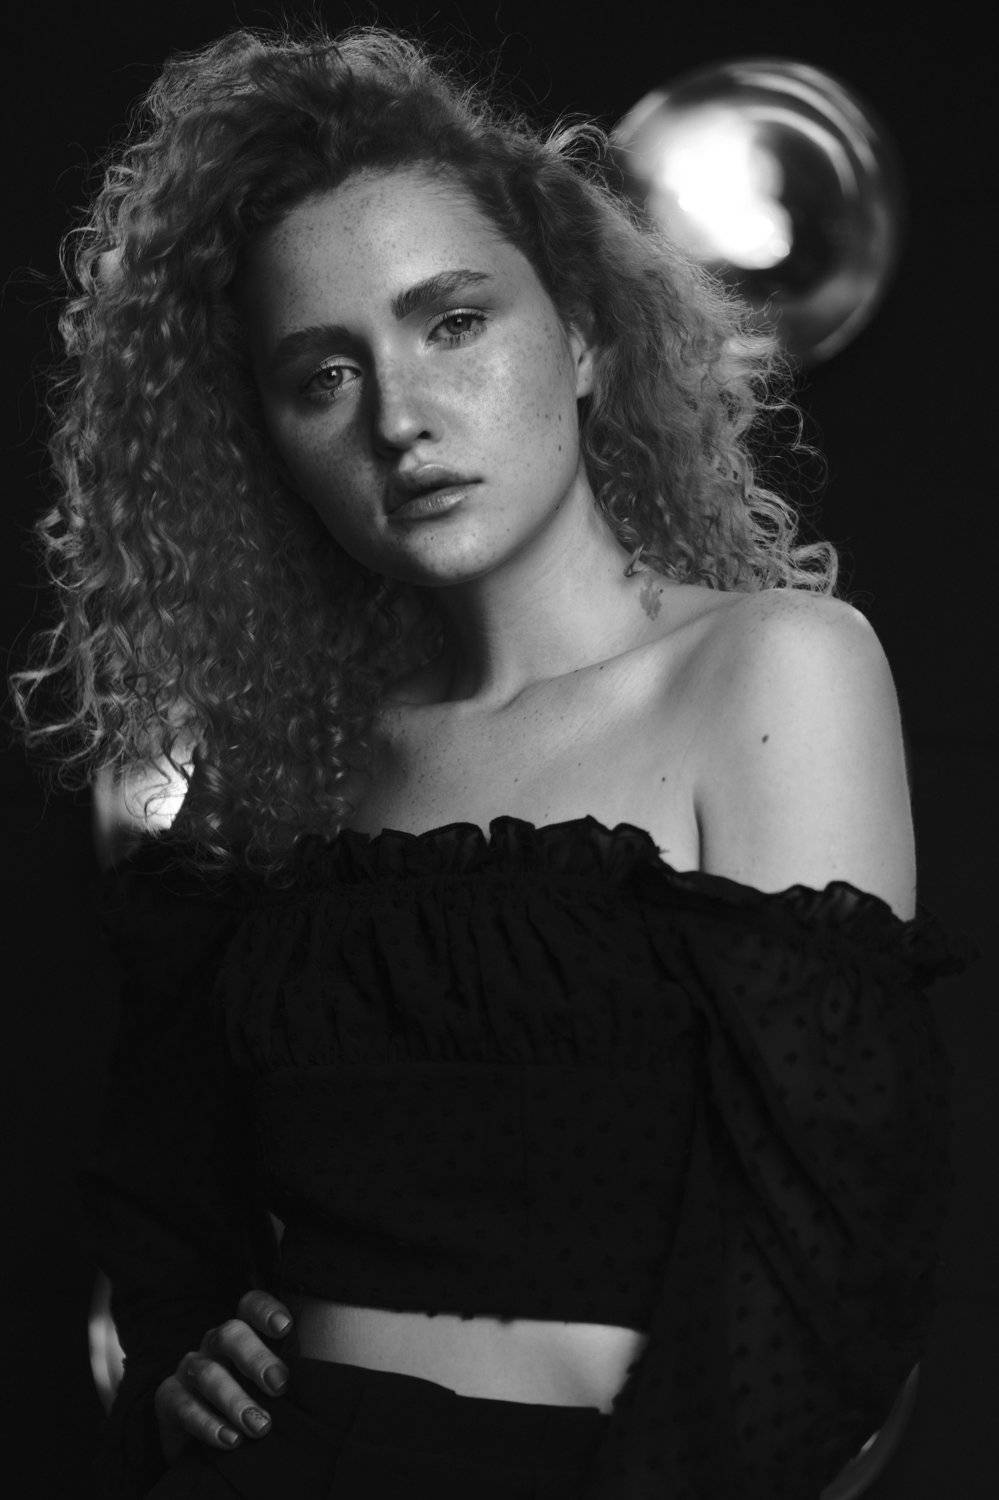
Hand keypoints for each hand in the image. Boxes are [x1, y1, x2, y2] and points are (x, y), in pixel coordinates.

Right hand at [153, 1289, 293, 1464]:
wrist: (202, 1442)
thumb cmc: (251, 1403)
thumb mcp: (270, 1386)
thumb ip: (286, 1375)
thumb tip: (326, 1379)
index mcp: (243, 1334)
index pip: (250, 1305)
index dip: (265, 1310)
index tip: (286, 1327)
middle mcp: (215, 1345)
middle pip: (230, 1335)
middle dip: (256, 1358)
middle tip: (280, 1385)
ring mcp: (190, 1369)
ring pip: (208, 1372)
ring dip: (235, 1399)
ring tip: (260, 1425)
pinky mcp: (168, 1398)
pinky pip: (183, 1405)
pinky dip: (207, 1423)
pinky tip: (230, 1440)